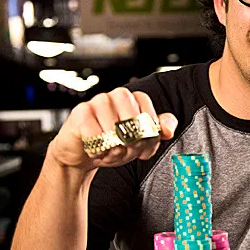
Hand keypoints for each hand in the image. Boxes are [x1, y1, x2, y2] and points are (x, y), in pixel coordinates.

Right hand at [49, 87, 177, 171]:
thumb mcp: (140, 142)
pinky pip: (95, 134)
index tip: (142, 148)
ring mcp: (99, 101)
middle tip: (123, 152)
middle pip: (133, 121)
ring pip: (114, 128)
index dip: (148, 137)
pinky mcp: (81, 111)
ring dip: (113, 149)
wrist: (83, 153)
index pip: (149, 115)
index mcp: (134, 99)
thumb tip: (168, 130)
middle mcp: (117, 95)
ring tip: (108, 152)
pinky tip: (95, 150)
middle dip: (131, 144)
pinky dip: (97, 149)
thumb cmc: (113, 144)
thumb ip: (158, 133)